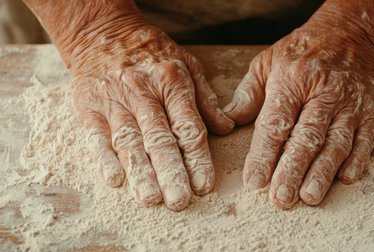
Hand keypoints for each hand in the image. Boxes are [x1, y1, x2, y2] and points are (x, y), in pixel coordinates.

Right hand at [70, 24, 233, 210]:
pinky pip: (97, 135)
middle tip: (179, 201)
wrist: (104, 33)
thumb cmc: (152, 52)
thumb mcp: (188, 64)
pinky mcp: (89, 106)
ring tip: (151, 198)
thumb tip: (226, 128)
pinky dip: (104, 158)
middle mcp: (143, 92)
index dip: (197, 159)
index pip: (188, 127)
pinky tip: (115, 180)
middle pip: (159, 139)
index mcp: (172, 82)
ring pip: (130, 141)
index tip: (204, 185)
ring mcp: (114, 100)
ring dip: (140, 172)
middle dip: (171, 173)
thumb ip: (206, 99)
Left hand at [224, 19, 373, 208]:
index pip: (276, 123)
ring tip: (309, 196)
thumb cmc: (301, 52)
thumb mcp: (266, 63)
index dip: (263, 154)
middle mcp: (324, 92)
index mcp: (292, 80)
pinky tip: (346, 179)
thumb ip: (248, 94)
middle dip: (292, 171)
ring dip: (322, 172)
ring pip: (336, 142)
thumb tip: (229, 122)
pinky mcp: (370, 111)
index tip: (254, 181)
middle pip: (307, 137)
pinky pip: (365, 139)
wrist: (350, 34)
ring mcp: (350, 103)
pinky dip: (357, 160)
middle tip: (281, 199)